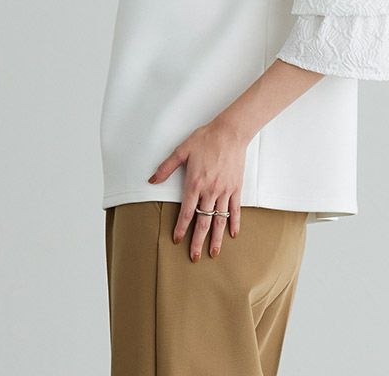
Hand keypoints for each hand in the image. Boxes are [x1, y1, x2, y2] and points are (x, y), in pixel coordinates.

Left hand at [147, 116, 247, 261]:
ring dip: (216, 238)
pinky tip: (233, 234)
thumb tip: (152, 180)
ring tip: (213, 253)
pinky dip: (234, 223)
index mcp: (195, 183)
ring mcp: (225, 190)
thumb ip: (166, 167)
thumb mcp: (182, 150)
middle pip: (203, 221)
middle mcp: (210, 190)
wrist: (230, 132)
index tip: (176, 240)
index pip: (187, 211)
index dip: (181, 227)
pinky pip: (235, 209)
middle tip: (195, 257)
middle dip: (198, 241)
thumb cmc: (206, 139)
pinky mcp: (236, 188)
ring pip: (219, 219)